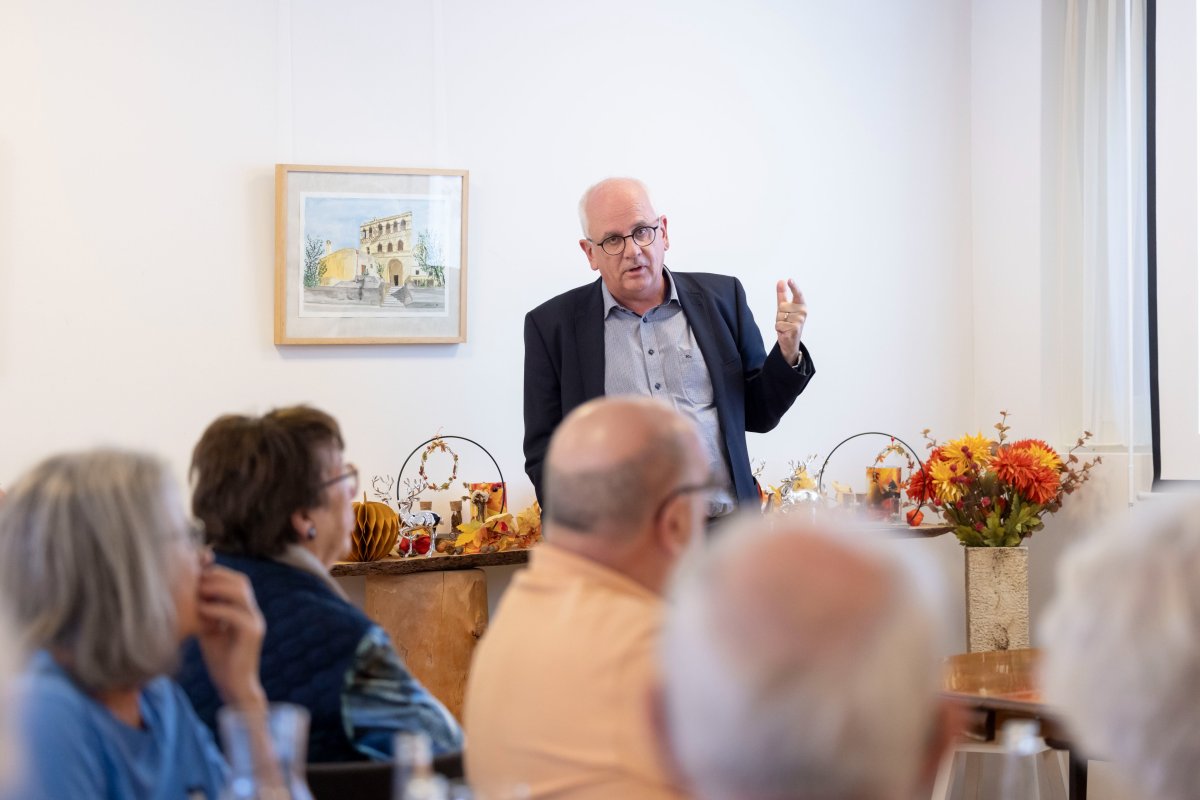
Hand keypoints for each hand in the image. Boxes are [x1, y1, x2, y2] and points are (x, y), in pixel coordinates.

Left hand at [196, 565, 266, 710]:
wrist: (234, 687)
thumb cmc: (221, 661)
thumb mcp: (210, 630)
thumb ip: (206, 613)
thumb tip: (188, 596)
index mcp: (246, 611)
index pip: (237, 581)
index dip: (218, 573)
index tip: (196, 574)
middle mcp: (254, 613)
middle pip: (241, 582)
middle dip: (218, 576)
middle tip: (196, 580)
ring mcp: (255, 623)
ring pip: (241, 593)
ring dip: (218, 588)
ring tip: (198, 591)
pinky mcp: (252, 634)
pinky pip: (236, 614)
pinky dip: (217, 609)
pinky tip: (202, 610)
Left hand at [774, 279, 806, 365]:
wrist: (790, 341)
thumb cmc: (788, 322)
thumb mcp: (784, 308)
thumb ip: (782, 294)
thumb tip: (781, 281)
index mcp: (802, 305)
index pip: (798, 294)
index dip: (794, 287)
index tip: (789, 280)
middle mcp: (803, 312)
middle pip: (782, 306)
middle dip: (779, 313)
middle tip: (785, 319)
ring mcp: (799, 321)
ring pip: (780, 315)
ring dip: (779, 321)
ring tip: (785, 325)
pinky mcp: (794, 329)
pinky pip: (779, 324)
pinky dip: (778, 328)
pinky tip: (784, 331)